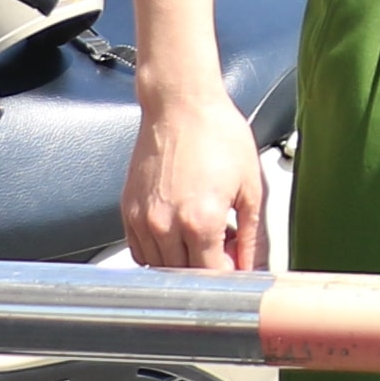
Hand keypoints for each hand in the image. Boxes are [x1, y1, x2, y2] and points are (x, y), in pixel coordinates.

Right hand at [125, 87, 267, 272]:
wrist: (180, 103)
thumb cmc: (216, 133)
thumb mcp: (250, 186)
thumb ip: (251, 234)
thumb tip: (251, 264)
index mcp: (200, 221)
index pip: (213, 276)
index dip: (230, 276)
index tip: (238, 266)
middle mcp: (166, 224)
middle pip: (186, 277)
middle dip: (208, 269)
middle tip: (224, 246)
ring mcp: (143, 219)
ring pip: (160, 268)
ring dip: (182, 262)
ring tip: (201, 234)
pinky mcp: (128, 209)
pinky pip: (140, 250)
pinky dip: (159, 252)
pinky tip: (177, 232)